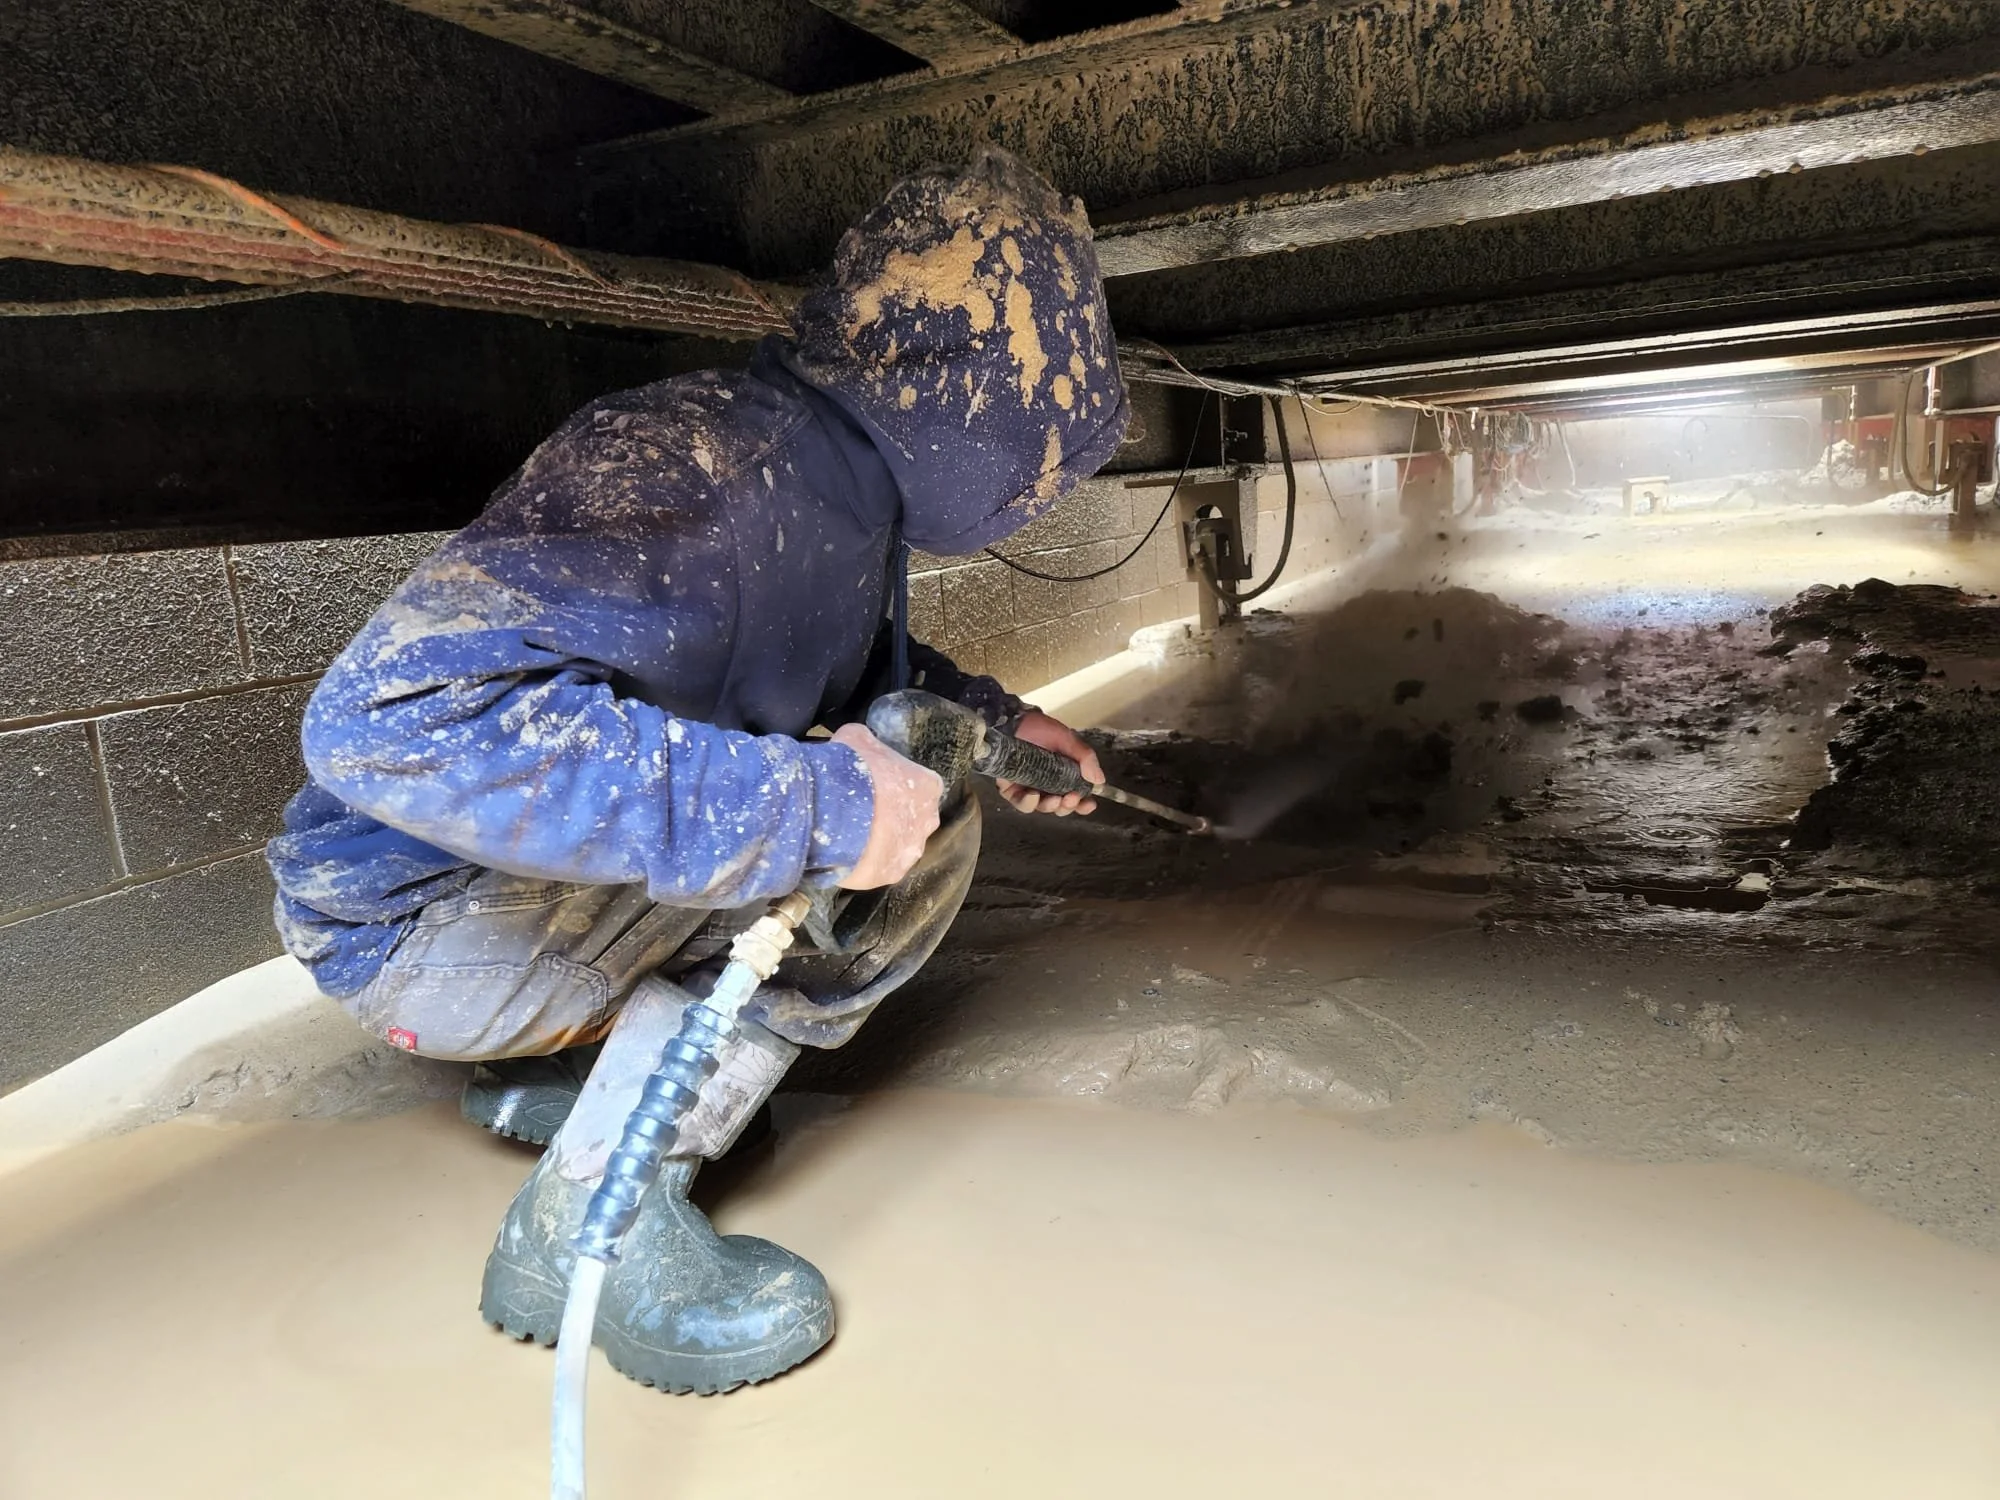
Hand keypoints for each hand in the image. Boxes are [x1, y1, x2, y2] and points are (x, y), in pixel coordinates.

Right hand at [831, 722, 942, 888]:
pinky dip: (870, 861)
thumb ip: (867, 741)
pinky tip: (850, 853)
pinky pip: (884, 866)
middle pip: (915, 817)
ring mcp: (912, 849)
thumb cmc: (853, 769)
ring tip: (856, 834)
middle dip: (895, 815)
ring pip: (902, 845)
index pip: (921, 784)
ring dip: (884, 841)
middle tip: (867, 811)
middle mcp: (929, 819)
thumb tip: (862, 742)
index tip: (878, 786)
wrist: (834, 812)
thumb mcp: (857, 738)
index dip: (898, 785)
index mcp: (928, 785)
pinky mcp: (893, 873)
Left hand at [998, 711, 1102, 815]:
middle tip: (1071, 798)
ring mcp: (1028, 787)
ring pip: (1041, 807)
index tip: (1090, 804)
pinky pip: (1020, 802)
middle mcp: (1046, 785)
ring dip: (1050, 807)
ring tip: (1055, 800)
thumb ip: (1084, 758)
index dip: (1083, 805)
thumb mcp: (1067, 740)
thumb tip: (1099, 780)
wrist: (1013, 720)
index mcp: (1063, 776)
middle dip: (1068, 807)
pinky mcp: (1010, 788)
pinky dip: (1028, 803)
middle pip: (1060, 806)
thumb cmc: (1040, 729)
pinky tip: (1033, 795)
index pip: (1076, 796)